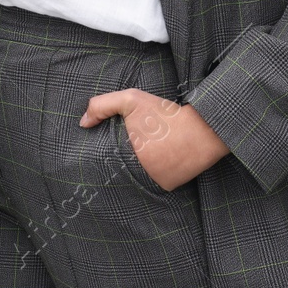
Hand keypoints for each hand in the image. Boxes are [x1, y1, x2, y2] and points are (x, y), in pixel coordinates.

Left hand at [78, 88, 230, 191]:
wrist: (204, 131)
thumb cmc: (166, 114)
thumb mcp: (132, 100)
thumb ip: (103, 106)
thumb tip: (83, 123)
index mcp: (126, 156)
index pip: (103, 161)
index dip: (103, 154)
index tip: (106, 148)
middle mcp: (138, 174)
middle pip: (117, 171)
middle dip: (117, 163)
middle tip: (125, 150)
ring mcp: (153, 183)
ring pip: (133, 178)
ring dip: (134, 171)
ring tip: (140, 155)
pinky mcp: (167, 188)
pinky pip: (151, 183)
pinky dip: (150, 175)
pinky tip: (154, 161)